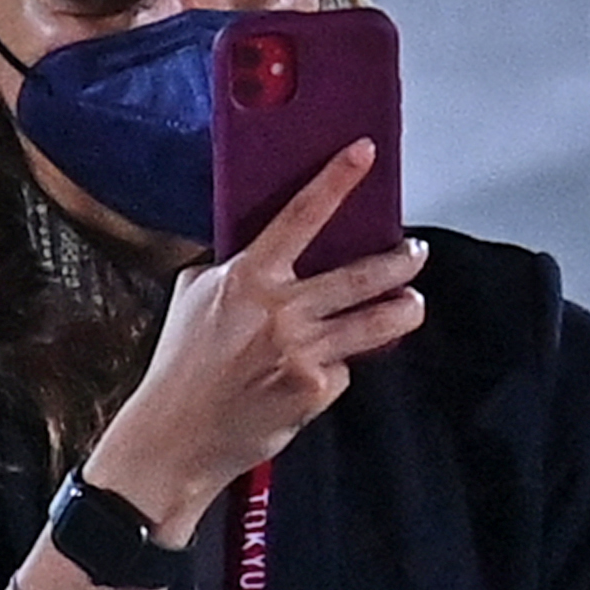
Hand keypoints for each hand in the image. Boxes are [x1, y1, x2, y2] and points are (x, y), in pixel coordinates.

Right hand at [82, 143, 426, 538]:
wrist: (175, 437)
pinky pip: (346, 368)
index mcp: (246, 279)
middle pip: (364, 273)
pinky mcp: (315, 388)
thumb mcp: (191, 300)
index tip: (365, 153)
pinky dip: (340, 368)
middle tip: (414, 253)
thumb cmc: (179, 369)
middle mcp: (279, 310)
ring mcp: (302, 350)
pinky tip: (321, 373)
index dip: (338, 180)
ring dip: (405, 308)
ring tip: (409, 304)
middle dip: (402, 260)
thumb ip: (229, 271)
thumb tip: (256, 250)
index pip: (301, 217)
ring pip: (380, 320)